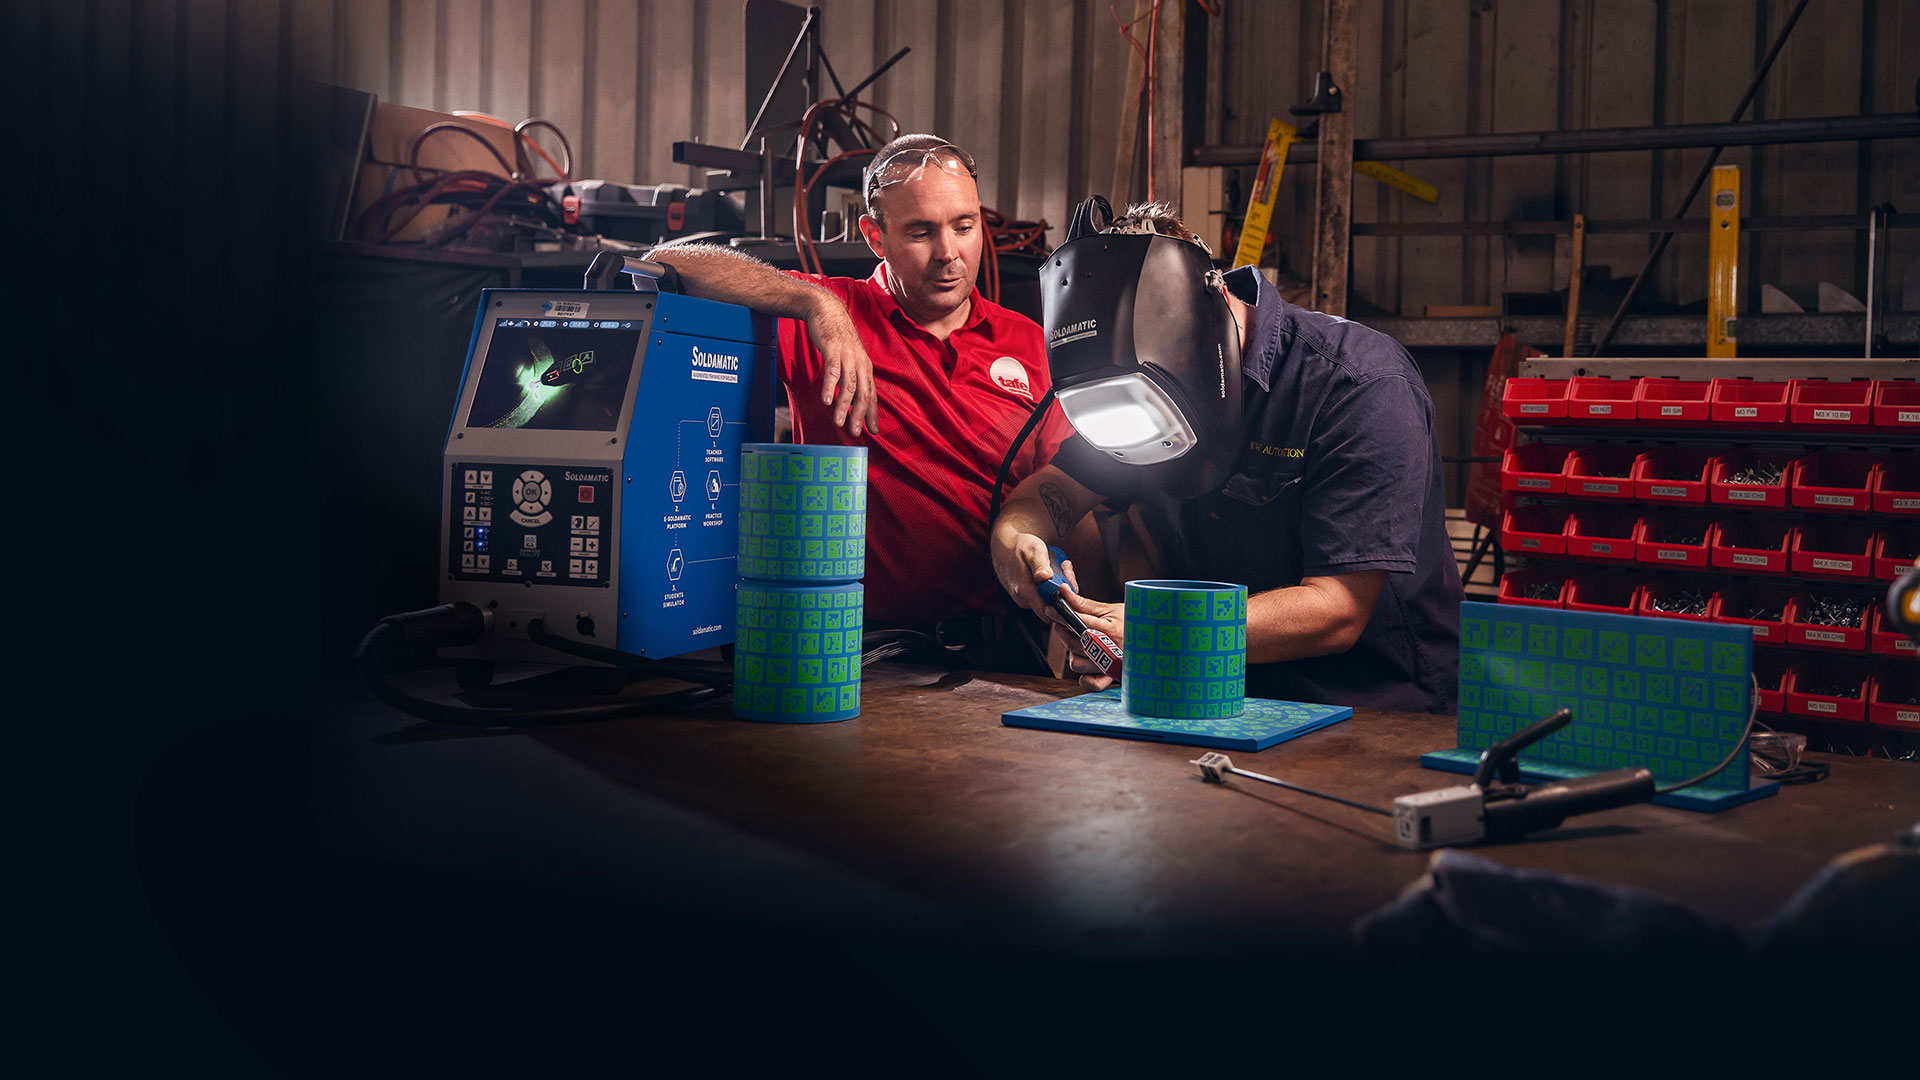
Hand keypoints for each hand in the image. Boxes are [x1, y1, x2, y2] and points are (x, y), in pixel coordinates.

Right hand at [807, 304, 879, 435]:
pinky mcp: (833, 350)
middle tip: (855, 432)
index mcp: (865, 366)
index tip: (873, 431)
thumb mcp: (849, 356)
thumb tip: (851, 395)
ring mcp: (847, 356)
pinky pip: (832, 372)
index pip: (872, 394)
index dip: (872, 413)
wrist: (827, 310)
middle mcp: (860, 362)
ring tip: (840, 422)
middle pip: (863, 393)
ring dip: (844, 406)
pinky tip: (826, 401)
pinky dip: (829, 387)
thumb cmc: (837, 336)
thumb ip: (851, 374)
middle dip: (860, 415)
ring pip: (849, 385)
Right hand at [990, 529, 1077, 616]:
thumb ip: (1040, 565)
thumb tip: (1045, 577)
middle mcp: (1024, 599)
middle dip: (1064, 589)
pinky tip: (1050, 571)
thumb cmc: (1018, 546)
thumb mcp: (1033, 550)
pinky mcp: (1026, 596)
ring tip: (1057, 566)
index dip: (1064, 603)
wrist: (1003, 546)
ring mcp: (1025, 599)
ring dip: (1058, 585)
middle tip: (1064, 569)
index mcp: (1025, 591)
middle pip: (1053, 606)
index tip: (1067, 583)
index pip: (1049, 613)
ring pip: (1049, 599)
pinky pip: (1043, 595)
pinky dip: (1051, 584)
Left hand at [1051, 588, 1122, 691]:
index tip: (1051, 609)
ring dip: (1072, 652)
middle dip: (1063, 631)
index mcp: (1112, 630)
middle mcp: (1112, 650)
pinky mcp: (1113, 678)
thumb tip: (1063, 591)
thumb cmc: (1132, 622)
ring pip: (1077, 664)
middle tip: (1059, 622)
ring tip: (1076, 641)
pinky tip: (1084, 663)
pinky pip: (1092, 684)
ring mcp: (1112, 666)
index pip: (1079, 622)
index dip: (1061, 615)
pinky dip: (1084, 677)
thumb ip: (1084, 604)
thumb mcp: (1111, 609)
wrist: (1155, 638)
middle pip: (1076, 643)